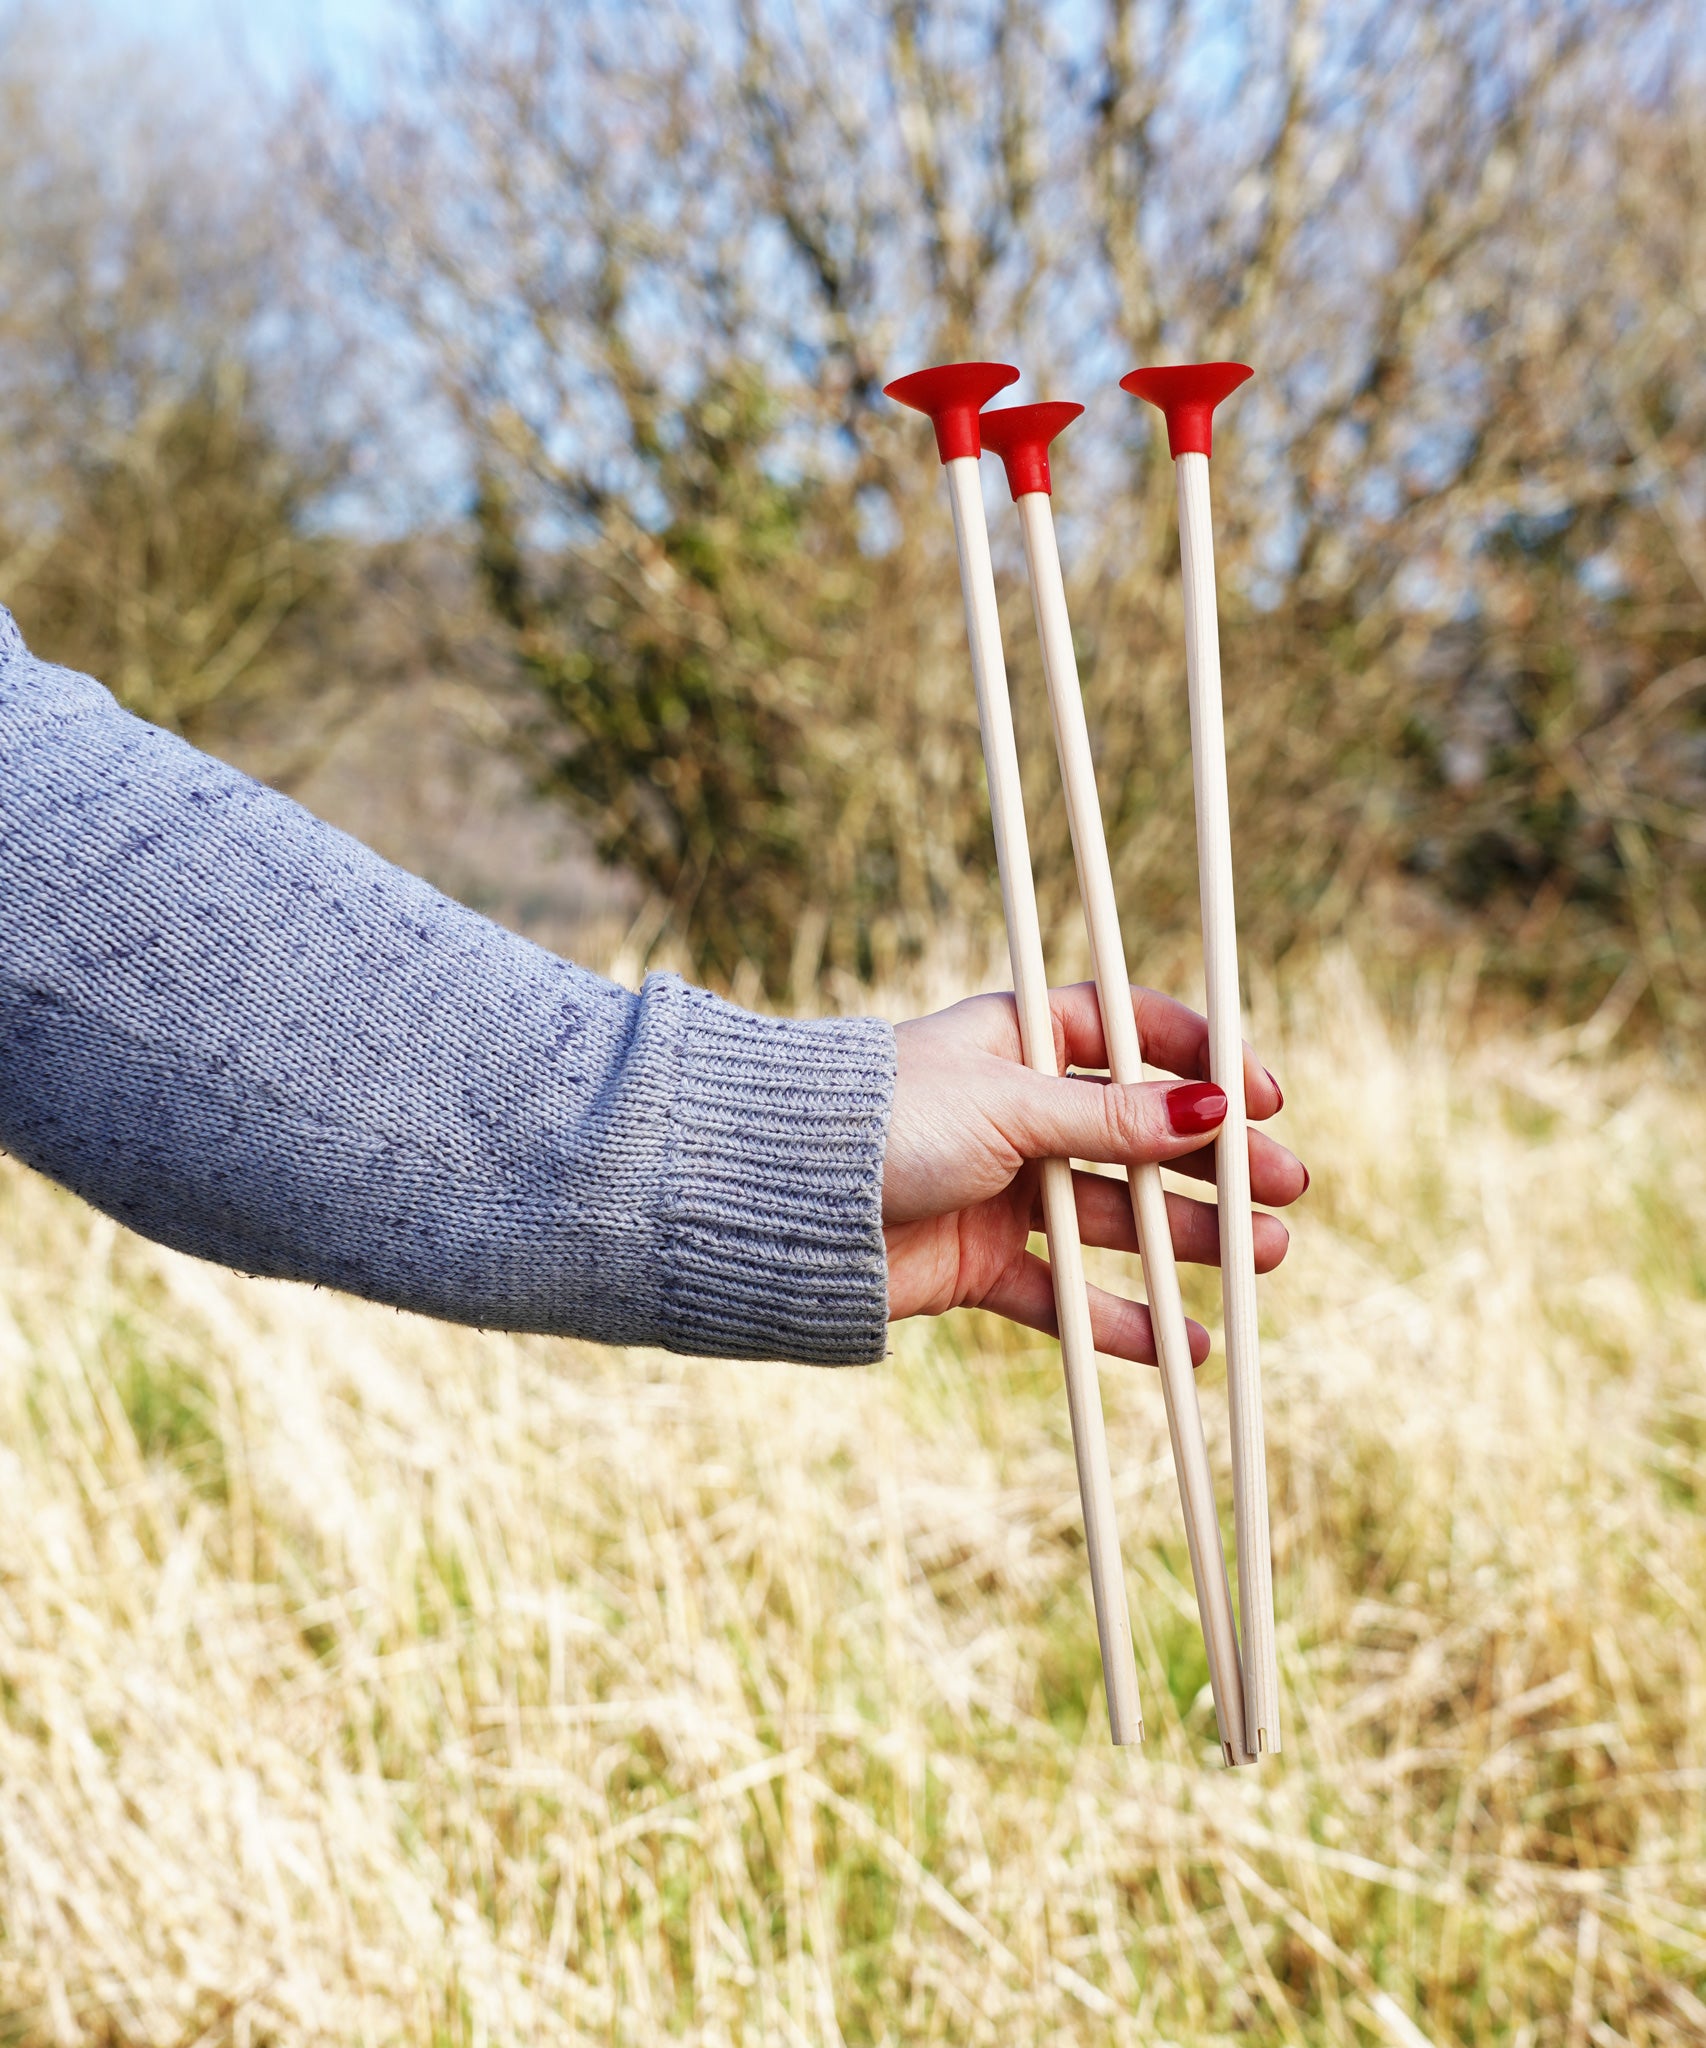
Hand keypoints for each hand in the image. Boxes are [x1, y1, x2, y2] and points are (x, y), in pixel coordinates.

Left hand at [882, 982, 1306, 1364]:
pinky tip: (1183, 1344)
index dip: (1201, 1063)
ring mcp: (1002, 1190)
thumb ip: (1111, 1118)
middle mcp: (1016, 1113)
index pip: (1131, 1036)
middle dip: (1214, 1164)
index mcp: (1019, 1042)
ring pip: (1115, 1217)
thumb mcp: (1010, 1106)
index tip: (1264, 1096)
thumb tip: (1213, 1109)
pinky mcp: (980, 1263)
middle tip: (1287, 1190)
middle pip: (1138, 1136)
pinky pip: (1064, 1294)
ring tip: (1261, 1260)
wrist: (781, 1203)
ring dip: (1188, 1239)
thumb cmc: (886, 1121)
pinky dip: (1120, 1321)